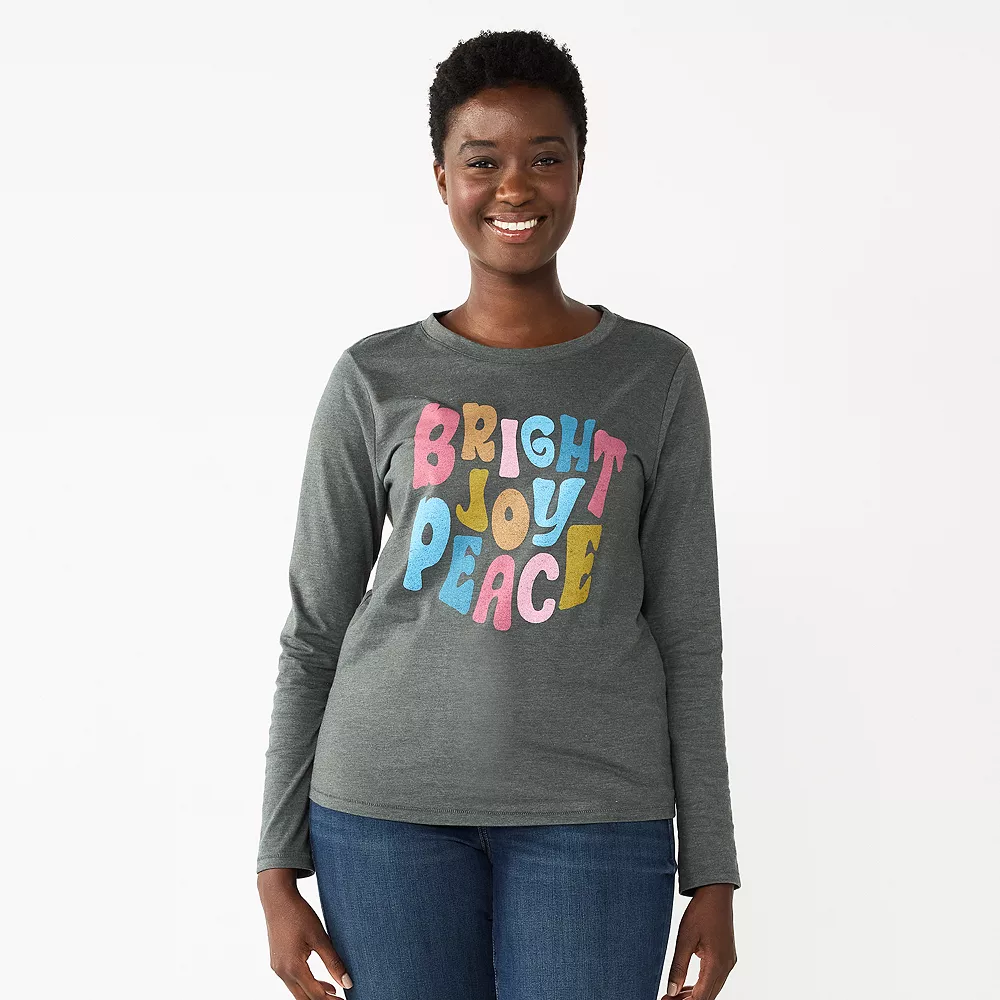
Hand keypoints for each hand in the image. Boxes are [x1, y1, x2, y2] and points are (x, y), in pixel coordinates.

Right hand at [258, 869, 353, 997]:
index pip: (315, 995)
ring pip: (297, 991)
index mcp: (294, 967)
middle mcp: (282, 972)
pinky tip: (319, 981)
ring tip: (333, 992)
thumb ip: (333, 962)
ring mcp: (277, 968)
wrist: (277, 899)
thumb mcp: (320, 937)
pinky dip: (306, 984)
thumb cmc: (299, 914)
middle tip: (340, 999)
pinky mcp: (276, 962)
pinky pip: (292, 981)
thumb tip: (347, 983)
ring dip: (314, 994)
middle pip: (304, 998)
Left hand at [662, 883, 736, 999]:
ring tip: (674, 995)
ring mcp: (729, 962)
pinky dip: (702, 985)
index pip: (701, 997)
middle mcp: (726, 966)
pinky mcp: (727, 957)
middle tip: (667, 999)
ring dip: (695, 995)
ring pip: (712, 989)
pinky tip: (688, 986)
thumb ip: (678, 967)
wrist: (716, 893)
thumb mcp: (684, 939)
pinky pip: (715, 979)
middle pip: (708, 996)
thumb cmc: (701, 912)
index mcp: (716, 964)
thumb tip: (671, 991)